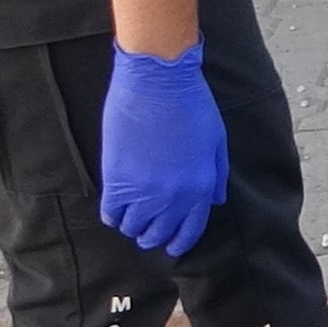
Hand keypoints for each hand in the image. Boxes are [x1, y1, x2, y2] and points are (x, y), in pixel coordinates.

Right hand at [99, 42, 229, 254]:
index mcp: (200, 188)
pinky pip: (110, 213)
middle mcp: (173, 197)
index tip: (170, 245)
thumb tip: (213, 201)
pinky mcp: (117, 179)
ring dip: (131, 225)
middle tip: (146, 229)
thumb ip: (216, 175)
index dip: (178, 242)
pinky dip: (112, 215)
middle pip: (157, 233)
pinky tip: (115, 208)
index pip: (189, 231)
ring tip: (130, 216)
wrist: (158, 81)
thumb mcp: (217, 141)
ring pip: (132, 227)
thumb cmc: (192, 105)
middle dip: (152, 235)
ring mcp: (143, 190)